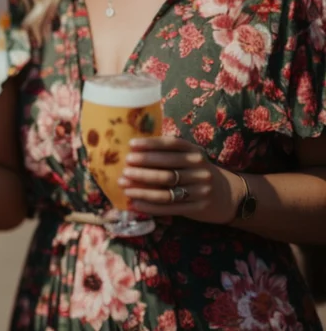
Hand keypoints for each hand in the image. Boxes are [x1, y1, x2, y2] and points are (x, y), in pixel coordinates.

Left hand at [120, 136, 241, 223]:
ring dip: (142, 189)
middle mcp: (200, 170)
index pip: (172, 145)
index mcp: (196, 153)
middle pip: (167, 169)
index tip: (131, 145)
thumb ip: (168, 155)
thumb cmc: (198, 173)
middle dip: (142, 168)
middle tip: (124, 168)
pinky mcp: (198, 208)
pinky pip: (170, 207)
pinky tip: (135, 202)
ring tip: (124, 186)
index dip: (151, 144)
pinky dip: (150, 205)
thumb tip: (133, 151)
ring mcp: (201, 190)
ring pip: (166, 190)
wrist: (229, 195)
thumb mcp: (190, 159)